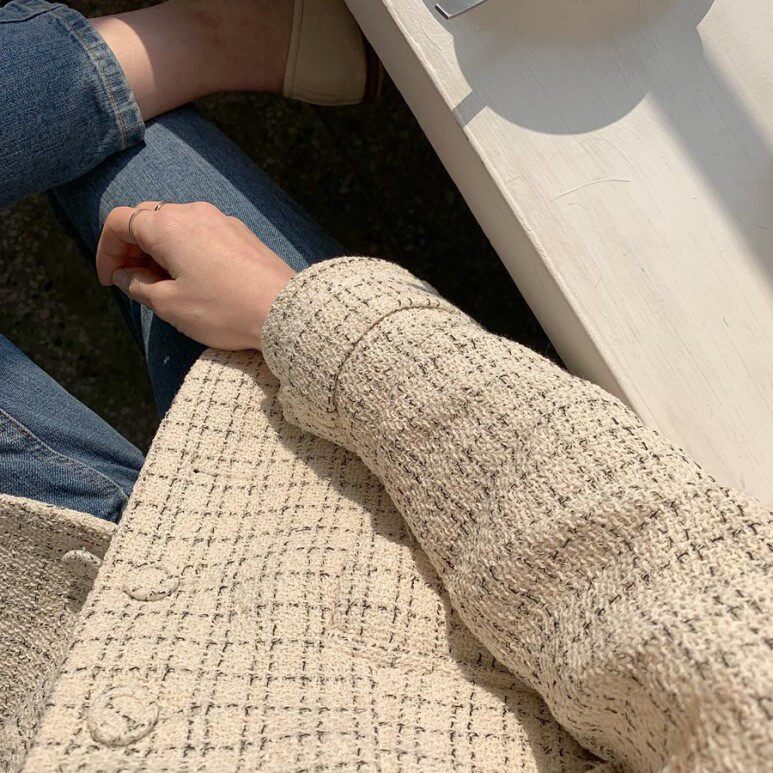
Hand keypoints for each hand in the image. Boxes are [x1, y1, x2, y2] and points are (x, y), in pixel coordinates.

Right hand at [96, 201, 295, 349]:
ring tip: (163, 284)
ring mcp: (221, 220)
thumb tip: (125, 275)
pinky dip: (186, 250)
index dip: (106, 250)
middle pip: (147, 219)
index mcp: (167, 226)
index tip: (110, 280)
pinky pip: (202, 233)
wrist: (284, 311)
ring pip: (176, 225)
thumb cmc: (224, 310)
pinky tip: (194, 279)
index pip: (119, 222)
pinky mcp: (241, 233)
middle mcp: (193, 213)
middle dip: (132, 249)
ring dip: (160, 250)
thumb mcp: (170, 305)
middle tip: (132, 282)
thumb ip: (138, 286)